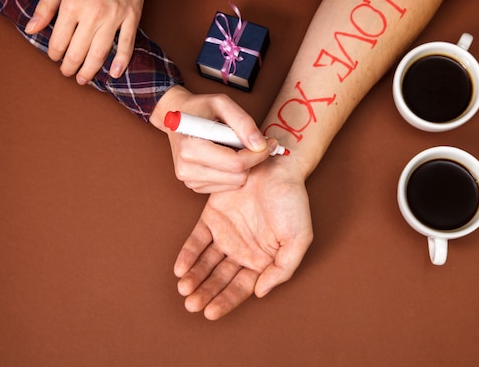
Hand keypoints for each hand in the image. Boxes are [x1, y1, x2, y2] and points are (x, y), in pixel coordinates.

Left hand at [25, 0, 149, 83]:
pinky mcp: (132, 17)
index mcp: (72, 5)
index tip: (54, 57)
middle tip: (67, 73)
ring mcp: (114, 18)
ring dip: (90, 70)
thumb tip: (32, 29)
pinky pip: (126, 44)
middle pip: (78, 52)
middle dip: (70, 67)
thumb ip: (46, 6)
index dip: (54, 53)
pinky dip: (121, 61)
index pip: (59, 41)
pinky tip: (114, 73)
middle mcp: (93, 15)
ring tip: (83, 79)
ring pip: (100, 53)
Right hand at [151, 86, 278, 192]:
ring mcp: (189, 179)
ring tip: (234, 146)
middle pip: (238, 176)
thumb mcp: (222, 103)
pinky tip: (225, 156)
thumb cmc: (200, 108)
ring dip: (242, 166)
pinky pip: (227, 186)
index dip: (258, 155)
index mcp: (190, 147)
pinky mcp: (194, 185)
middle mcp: (186, 168)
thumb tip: (260, 145)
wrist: (177, 116)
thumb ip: (243, 122)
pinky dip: (233, 172)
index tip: (270, 143)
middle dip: (252, 160)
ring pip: (235, 183)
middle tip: (254, 143)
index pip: (235, 163)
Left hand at [173, 160, 312, 319]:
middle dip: (205, 293)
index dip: (225, 301)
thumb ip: (282, 268)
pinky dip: (187, 255)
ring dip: (194, 278)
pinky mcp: (212, 217)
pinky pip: (197, 240)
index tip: (210, 313)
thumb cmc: (292, 202)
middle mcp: (242, 251)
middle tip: (192, 305)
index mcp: (262, 259)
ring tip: (184, 290)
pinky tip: (180, 269)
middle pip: (220, 279)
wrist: (276, 166)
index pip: (241, 287)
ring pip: (205, 263)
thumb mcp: (298, 238)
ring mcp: (226, 234)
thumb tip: (260, 292)